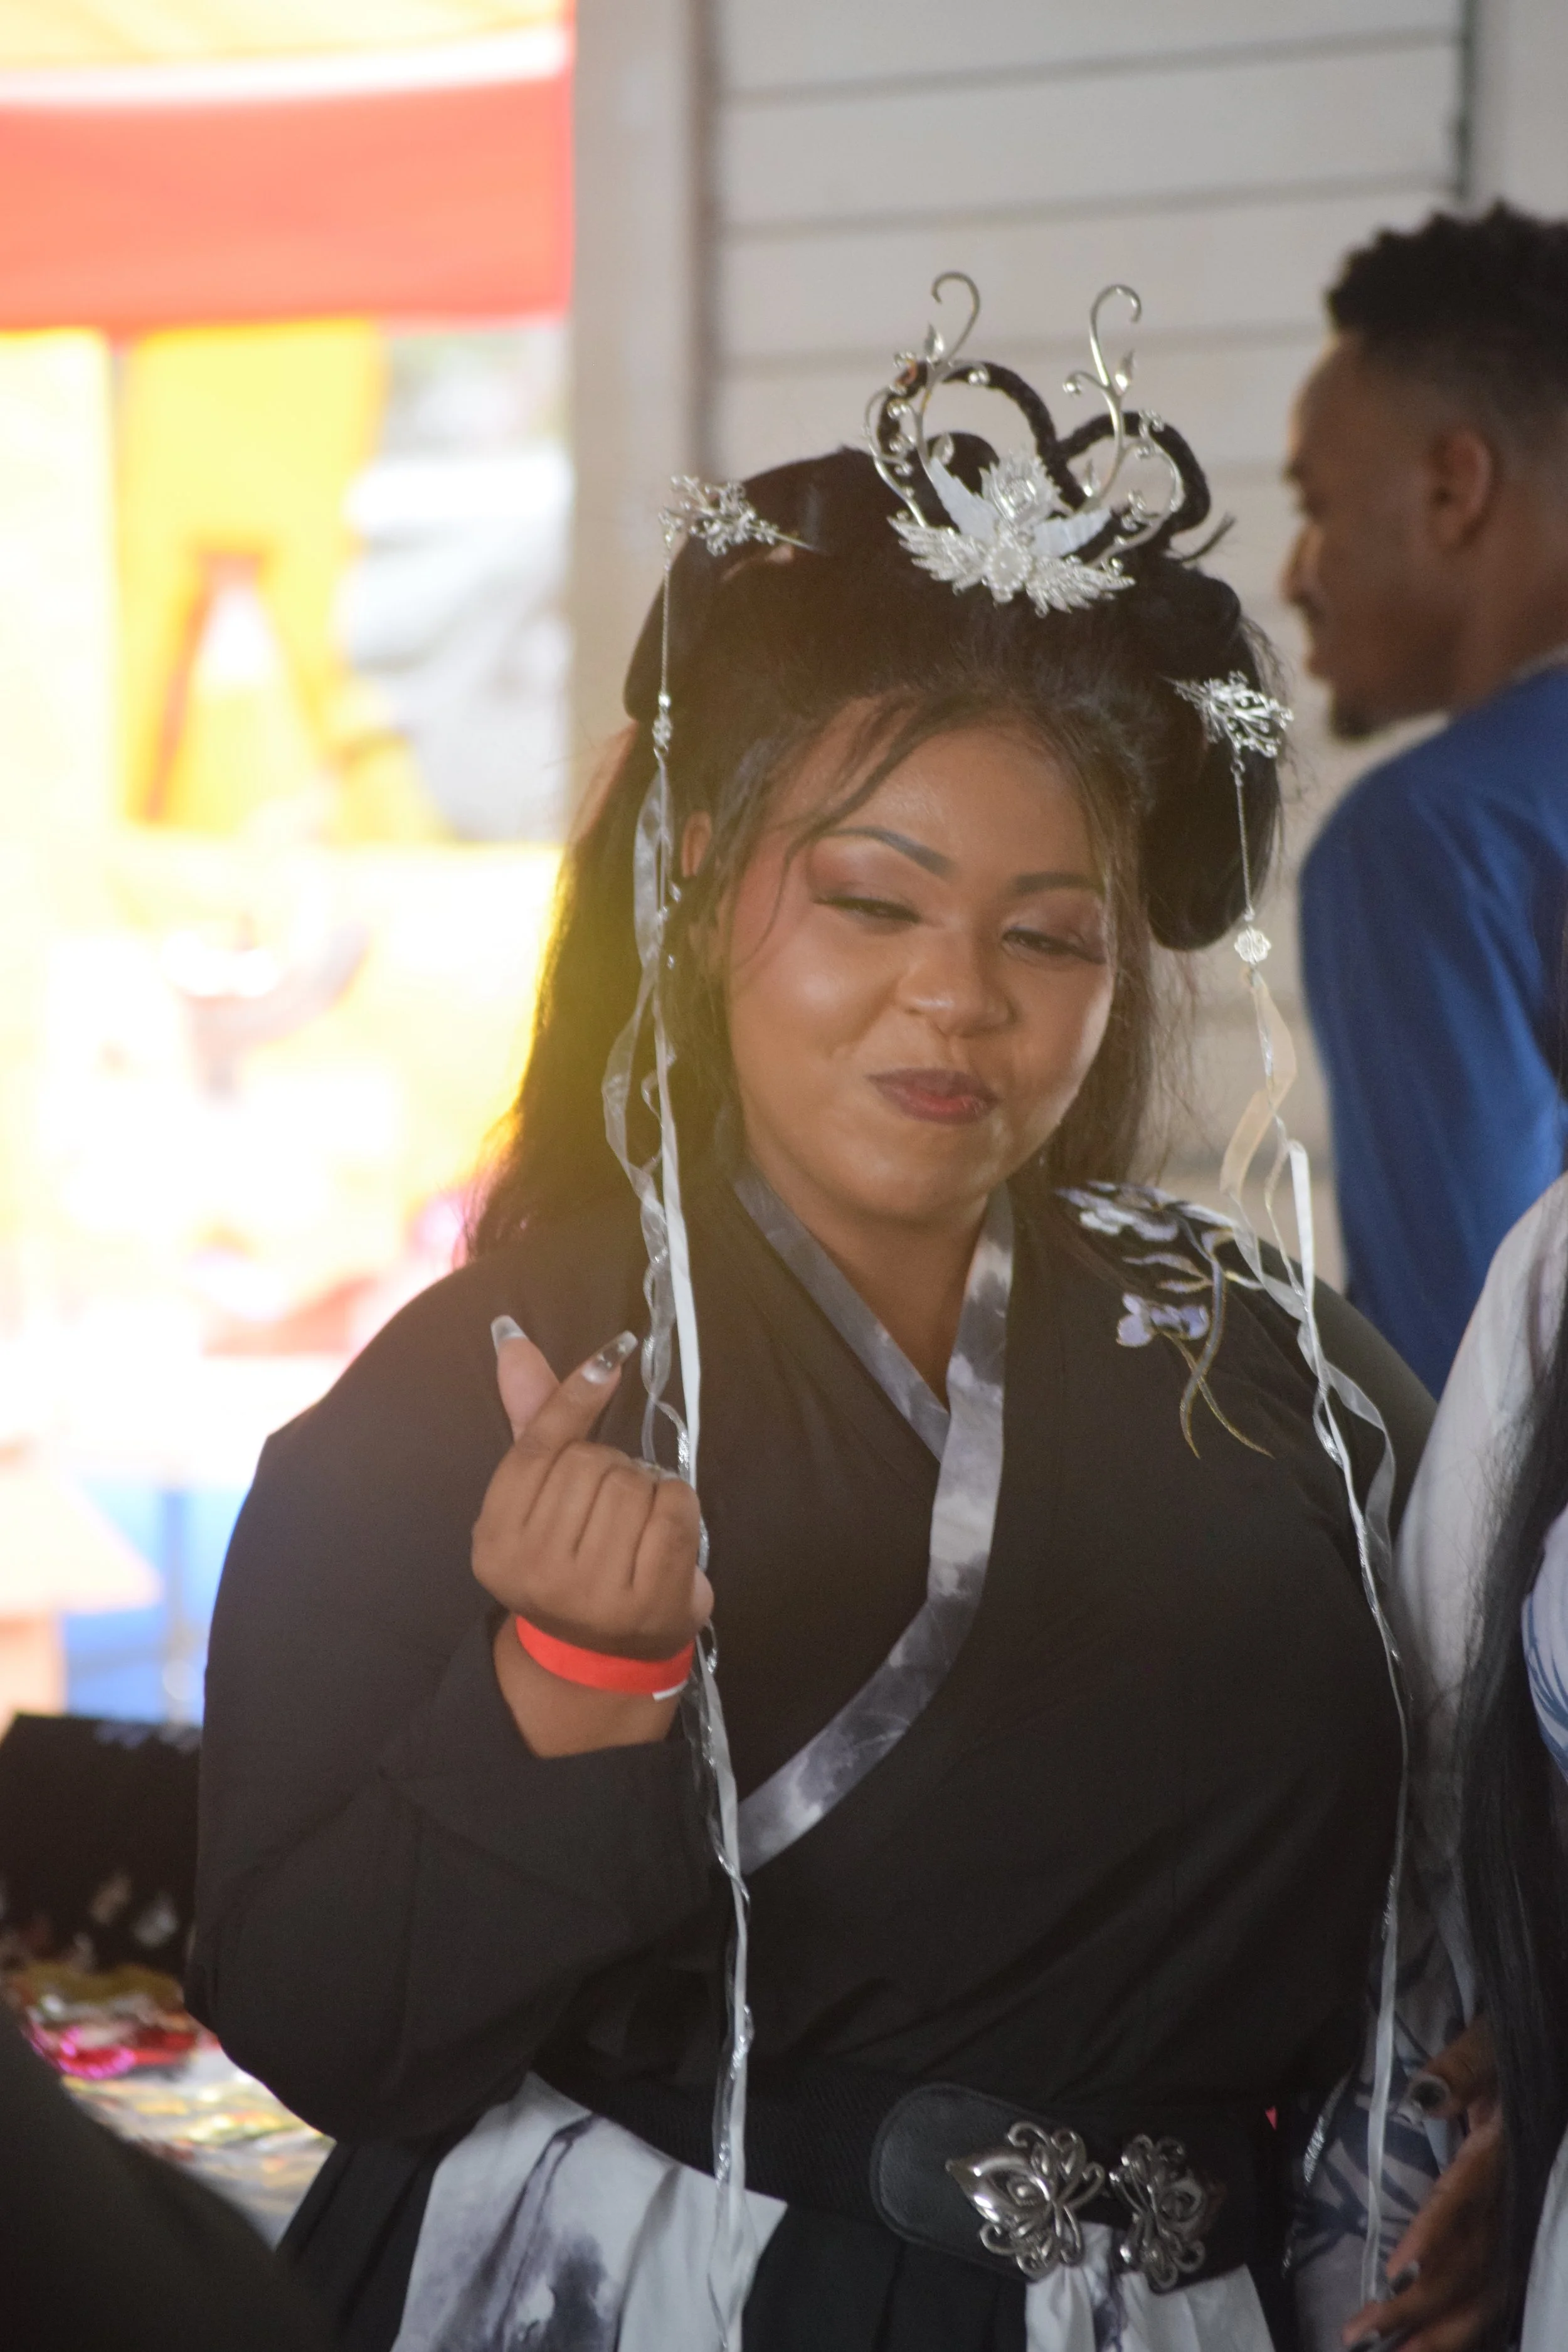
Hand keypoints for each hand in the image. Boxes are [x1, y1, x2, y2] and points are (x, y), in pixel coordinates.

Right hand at [476, 1319, 710, 1755]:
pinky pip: (675, 1510)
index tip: (611, 1358)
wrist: (601, 1658)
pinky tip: (667, 1529)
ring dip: (647, 1487)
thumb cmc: (571, 1562)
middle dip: (613, 1467)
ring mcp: (591, 1592)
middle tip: (610, 1506)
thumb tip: (513, 1340)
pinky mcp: (648, 1603)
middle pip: (591, 1462)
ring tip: (635, 1524)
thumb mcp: (538, 1499)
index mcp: (496, 1539)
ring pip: (634, 1483)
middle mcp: (535, 1569)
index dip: (576, 1397)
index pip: (540, 1447)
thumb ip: (533, 1420)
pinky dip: (680, 1504)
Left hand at [1341, 2017, 1501, 2351]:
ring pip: (1486, 2291)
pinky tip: (1427, 2348)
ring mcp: (1521, 2226)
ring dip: (1440, 2331)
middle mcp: (1514, 2198)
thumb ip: (1461, 2070)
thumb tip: (1424, 2094)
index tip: (1396, 2272)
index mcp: (1501, 2152)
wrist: (1552, 2065)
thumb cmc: (1508, 2055)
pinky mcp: (1518, 2242)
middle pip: (1470, 2262)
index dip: (1435, 2238)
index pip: (1466, 2201)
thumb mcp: (1487, 2049)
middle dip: (1419, 2305)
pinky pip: (1497, 2294)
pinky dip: (1466, 2328)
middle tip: (1360, 2336)